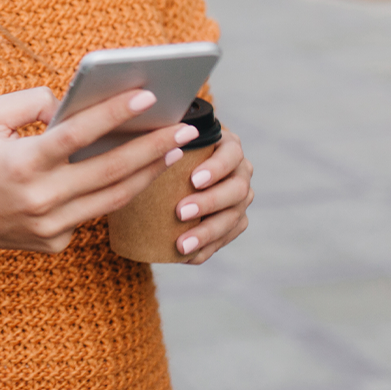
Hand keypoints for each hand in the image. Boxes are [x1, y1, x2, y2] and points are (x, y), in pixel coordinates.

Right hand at [0, 86, 199, 259]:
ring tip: (174, 148)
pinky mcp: (55, 243)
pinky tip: (137, 173)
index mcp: (22, 163)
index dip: (114, 115)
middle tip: (185, 128)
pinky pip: (93, 215)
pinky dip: (115, 193)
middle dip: (153, 147)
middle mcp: (40, 199)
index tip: (147, 96)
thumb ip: (28, 101)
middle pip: (110, 171)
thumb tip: (69, 100)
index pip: (77, 135)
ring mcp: (50, 227)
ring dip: (148, 172)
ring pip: (113, 198)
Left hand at [172, 127, 252, 262]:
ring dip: (207, 233)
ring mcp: (241, 198)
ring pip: (234, 218)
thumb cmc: (172, 144)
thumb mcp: (171, 133)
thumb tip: (149, 138)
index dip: (216, 169)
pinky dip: (207, 249)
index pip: (230, 155)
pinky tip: (187, 256)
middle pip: (236, 190)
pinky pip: (226, 238)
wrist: (176, 163)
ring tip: (181, 245)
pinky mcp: (235, 220)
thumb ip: (166, 132)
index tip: (193, 180)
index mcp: (229, 145)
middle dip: (209, 203)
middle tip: (180, 212)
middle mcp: (241, 171)